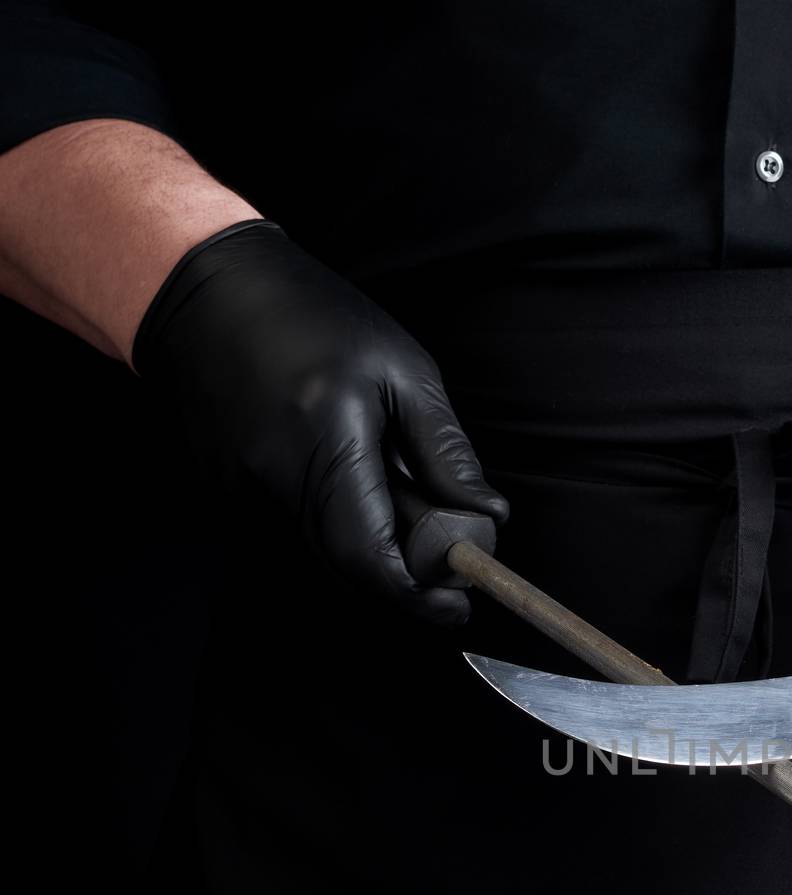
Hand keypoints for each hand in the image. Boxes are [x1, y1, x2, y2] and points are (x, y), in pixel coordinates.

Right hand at [132, 220, 506, 621]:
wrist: (201, 289)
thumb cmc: (309, 316)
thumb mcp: (401, 370)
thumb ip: (445, 452)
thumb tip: (487, 515)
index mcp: (323, 445)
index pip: (372, 562)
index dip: (419, 596)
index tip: (458, 605)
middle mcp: (272, 482)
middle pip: (349, 568)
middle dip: (403, 569)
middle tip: (441, 540)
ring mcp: (239, 494)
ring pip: (322, 553)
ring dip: (367, 539)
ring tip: (380, 473)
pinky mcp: (223, 494)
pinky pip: (293, 529)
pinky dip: (331, 519)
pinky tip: (335, 465)